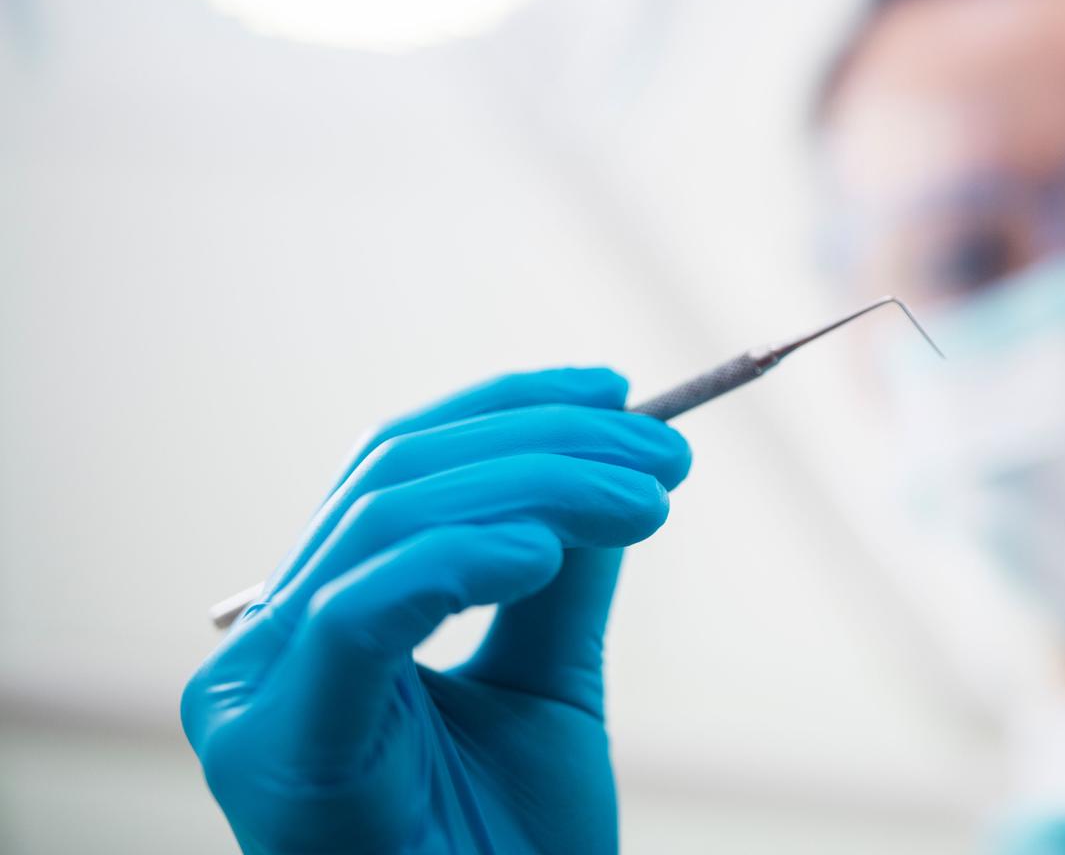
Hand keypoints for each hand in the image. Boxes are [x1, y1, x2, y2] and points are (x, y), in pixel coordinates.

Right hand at [183, 368, 691, 852]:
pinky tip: (546, 550)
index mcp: (318, 624)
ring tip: (647, 499)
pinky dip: (457, 559)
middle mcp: (265, 647)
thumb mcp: (548, 693)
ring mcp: (259, 694)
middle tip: (666, 458)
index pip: (399, 470)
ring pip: (389, 519)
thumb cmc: (508, 854)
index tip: (620, 395)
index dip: (508, 413)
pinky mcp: (279, 745)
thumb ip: (560, 581)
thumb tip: (610, 460)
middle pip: (397, 477)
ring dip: (539, 485)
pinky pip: (360, 612)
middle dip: (546, 444)